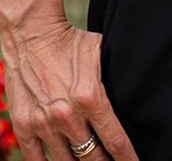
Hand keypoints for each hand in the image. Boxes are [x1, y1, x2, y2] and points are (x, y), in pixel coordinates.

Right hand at [3, 23, 138, 159]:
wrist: (32, 36)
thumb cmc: (72, 43)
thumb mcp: (102, 55)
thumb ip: (113, 79)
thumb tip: (134, 93)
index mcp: (91, 97)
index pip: (114, 139)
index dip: (126, 157)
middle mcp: (67, 115)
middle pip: (91, 157)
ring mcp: (43, 123)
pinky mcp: (24, 127)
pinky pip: (36, 160)